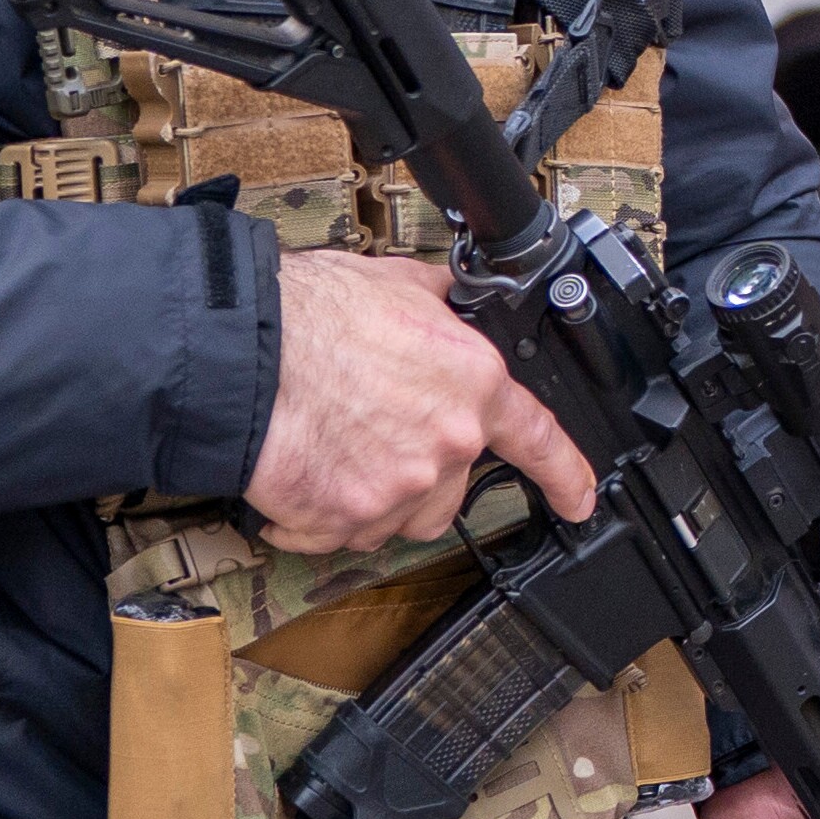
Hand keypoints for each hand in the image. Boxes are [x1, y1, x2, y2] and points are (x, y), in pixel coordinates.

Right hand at [247, 249, 595, 553]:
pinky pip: (338, 535)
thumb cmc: (310, 311)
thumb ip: (444, 306)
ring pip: (396, 518)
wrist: (241, 349)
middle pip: (449, 491)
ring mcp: (398, 489)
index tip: (578, 500)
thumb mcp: (399, 283)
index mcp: (473, 382)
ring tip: (329, 449)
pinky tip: (298, 474)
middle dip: (415, 474)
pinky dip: (317, 517)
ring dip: (369, 498)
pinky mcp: (345, 520)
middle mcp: (447, 443)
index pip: (539, 438)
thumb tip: (461, 300)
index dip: (564, 473)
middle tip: (367, 436)